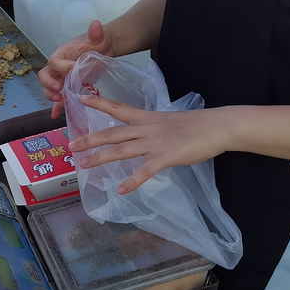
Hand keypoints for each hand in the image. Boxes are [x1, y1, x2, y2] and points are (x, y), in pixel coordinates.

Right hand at [38, 21, 114, 118]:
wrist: (104, 51)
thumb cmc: (99, 43)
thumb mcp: (99, 37)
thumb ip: (96, 32)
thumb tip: (96, 25)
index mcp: (63, 53)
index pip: (55, 61)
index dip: (62, 66)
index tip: (74, 68)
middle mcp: (58, 66)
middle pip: (45, 75)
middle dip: (48, 84)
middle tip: (58, 89)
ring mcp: (61, 78)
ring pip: (49, 88)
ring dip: (51, 95)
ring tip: (60, 100)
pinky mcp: (67, 87)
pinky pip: (59, 98)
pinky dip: (56, 107)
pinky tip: (56, 115)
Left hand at [69, 96, 229, 193]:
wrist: (217, 126)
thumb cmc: (195, 125)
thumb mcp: (167, 121)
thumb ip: (151, 128)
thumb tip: (140, 134)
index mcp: (147, 118)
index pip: (118, 109)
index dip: (99, 104)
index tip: (81, 99)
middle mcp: (146, 129)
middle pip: (112, 133)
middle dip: (90, 139)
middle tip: (71, 145)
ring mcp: (154, 144)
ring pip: (122, 150)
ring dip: (101, 158)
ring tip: (84, 165)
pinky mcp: (166, 157)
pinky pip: (145, 171)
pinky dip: (132, 182)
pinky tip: (120, 190)